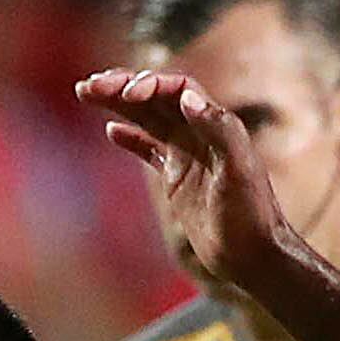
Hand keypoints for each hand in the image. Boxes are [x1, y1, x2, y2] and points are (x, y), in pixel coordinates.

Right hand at [75, 67, 292, 296]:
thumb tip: (186, 96)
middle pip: (156, 98)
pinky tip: (110, 130)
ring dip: (118, 104)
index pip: (177, 90)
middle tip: (90, 85)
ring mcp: (187, 155)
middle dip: (123, 87)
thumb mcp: (239, 170)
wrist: (253, 256)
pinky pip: (149, 149)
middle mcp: (200, 134)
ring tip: (86, 92)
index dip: (150, 84)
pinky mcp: (177, 179)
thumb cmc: (252, 215)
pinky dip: (130, 138)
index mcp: (216, 125)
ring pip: (148, 119)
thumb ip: (218, 129)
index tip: (126, 93)